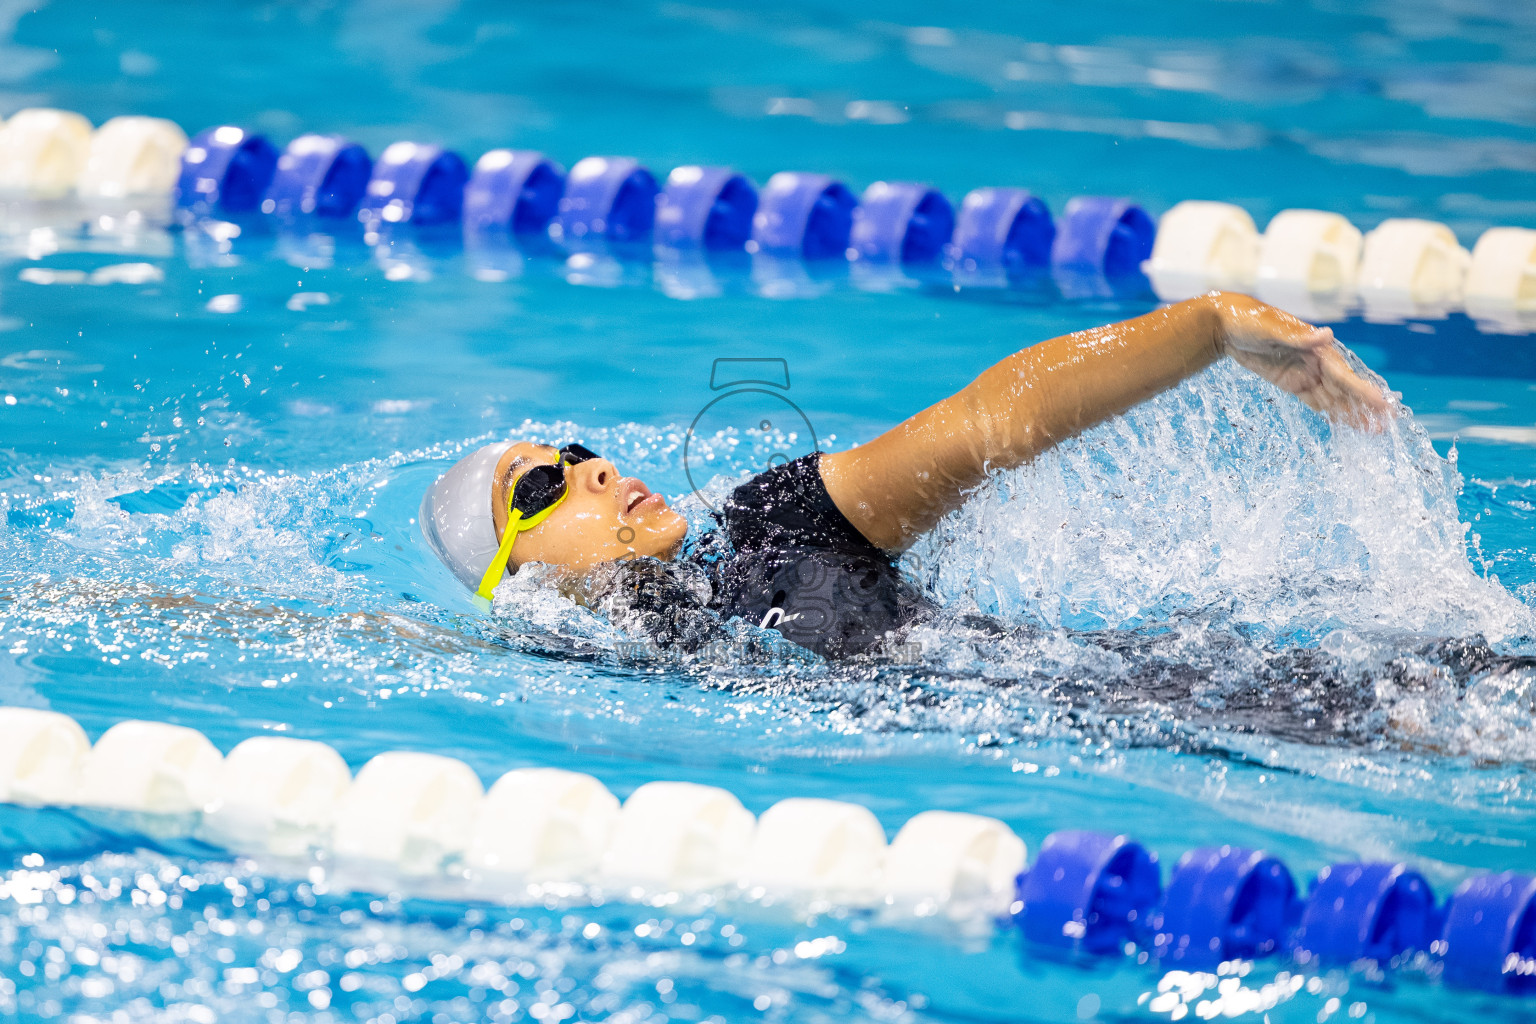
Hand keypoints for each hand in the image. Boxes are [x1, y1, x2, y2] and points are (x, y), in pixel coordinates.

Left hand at [1210, 292, 1391, 429]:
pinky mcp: (1291, 382)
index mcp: (1317, 347)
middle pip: (1345, 389)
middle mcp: (1317, 361)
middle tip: (1387, 425)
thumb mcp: (1271, 328)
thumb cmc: (1250, 321)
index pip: (1344, 375)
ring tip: (1373, 430)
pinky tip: (1345, 423)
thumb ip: (1298, 337)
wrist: (1226, 324)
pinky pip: (1315, 400)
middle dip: (1364, 407)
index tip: (1383, 405)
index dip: (1363, 391)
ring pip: (1333, 397)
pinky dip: (1330, 412)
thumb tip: (1327, 335)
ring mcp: (1305, 373)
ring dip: (1352, 413)